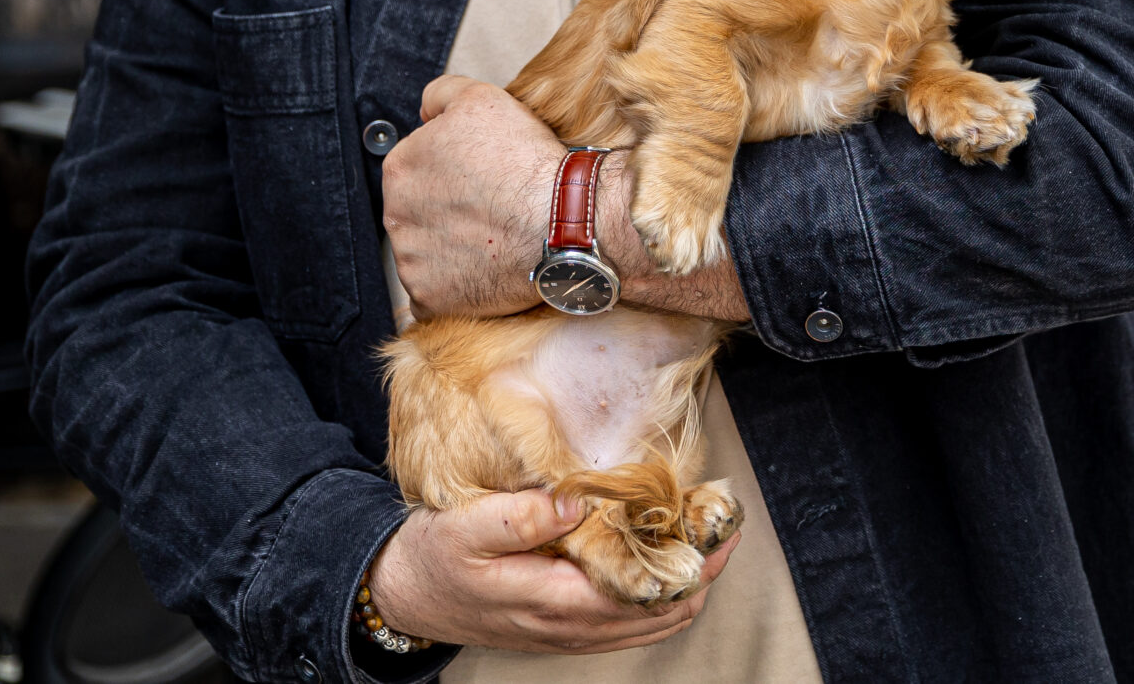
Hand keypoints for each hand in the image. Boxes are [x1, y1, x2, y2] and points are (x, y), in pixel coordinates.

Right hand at [368, 489, 741, 653]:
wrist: (406, 597)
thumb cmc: (435, 557)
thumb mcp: (464, 527)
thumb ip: (518, 516)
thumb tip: (573, 501)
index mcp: (551, 598)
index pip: (639, 590)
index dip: (684, 563)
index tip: (714, 524)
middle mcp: (570, 625)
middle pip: (657, 611)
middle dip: (699, 572)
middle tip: (727, 526)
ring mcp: (571, 632)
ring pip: (649, 624)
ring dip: (686, 587)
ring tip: (711, 541)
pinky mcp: (567, 628)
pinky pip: (630, 626)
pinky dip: (661, 600)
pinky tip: (670, 566)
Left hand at [386, 77, 749, 323]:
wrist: (566, 221)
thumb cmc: (526, 163)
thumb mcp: (484, 99)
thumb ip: (441, 94)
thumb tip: (425, 110)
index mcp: (401, 167)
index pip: (416, 167)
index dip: (452, 169)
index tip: (481, 176)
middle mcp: (396, 214)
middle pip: (417, 210)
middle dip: (448, 209)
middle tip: (491, 206)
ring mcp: (410, 260)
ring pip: (424, 252)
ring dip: (451, 248)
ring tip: (493, 237)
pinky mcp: (429, 297)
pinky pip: (433, 293)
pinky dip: (455, 285)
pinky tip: (486, 269)